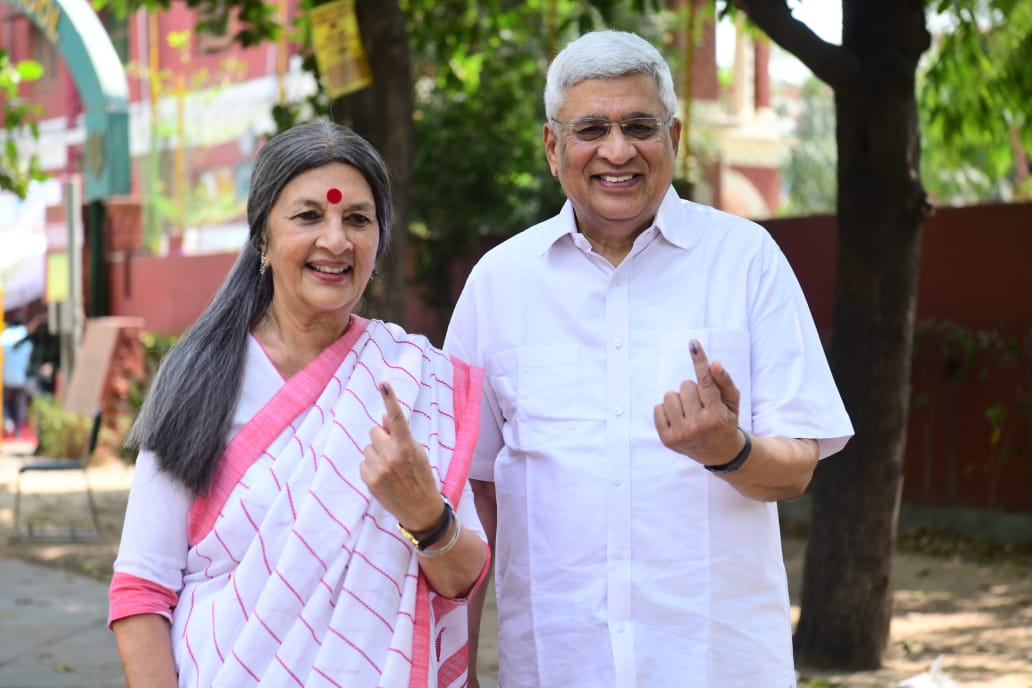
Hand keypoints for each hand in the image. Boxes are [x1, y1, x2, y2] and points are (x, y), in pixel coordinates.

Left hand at [361, 381, 443, 530]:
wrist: (421, 510)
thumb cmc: (422, 478)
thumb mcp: (418, 453)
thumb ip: (400, 435)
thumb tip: (386, 416)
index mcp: (408, 446)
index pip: (397, 418)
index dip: (390, 399)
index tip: (383, 383)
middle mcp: (392, 456)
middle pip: (375, 431)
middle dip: (382, 438)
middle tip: (394, 453)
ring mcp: (379, 469)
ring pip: (368, 447)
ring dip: (376, 454)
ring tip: (390, 469)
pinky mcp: (370, 480)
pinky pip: (363, 463)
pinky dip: (371, 467)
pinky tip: (384, 477)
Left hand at [653, 339, 744, 465]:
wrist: (719, 452)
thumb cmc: (725, 420)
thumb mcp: (732, 401)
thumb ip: (724, 381)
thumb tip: (713, 363)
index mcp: (716, 415)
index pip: (706, 382)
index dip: (699, 361)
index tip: (693, 344)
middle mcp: (698, 426)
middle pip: (685, 386)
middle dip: (692, 391)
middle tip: (701, 405)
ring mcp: (681, 434)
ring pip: (669, 396)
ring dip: (678, 399)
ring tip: (689, 411)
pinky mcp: (667, 439)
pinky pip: (657, 409)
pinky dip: (666, 410)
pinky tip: (678, 419)